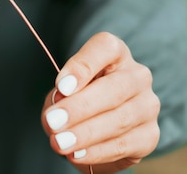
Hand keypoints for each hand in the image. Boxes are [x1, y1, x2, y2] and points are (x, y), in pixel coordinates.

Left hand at [41, 32, 159, 173]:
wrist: (96, 122)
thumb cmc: (77, 95)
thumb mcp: (64, 87)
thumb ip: (61, 92)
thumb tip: (61, 102)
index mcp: (115, 52)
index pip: (105, 48)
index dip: (82, 66)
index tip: (61, 86)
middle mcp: (137, 75)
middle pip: (113, 88)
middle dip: (79, 108)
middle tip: (53, 121)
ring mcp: (147, 105)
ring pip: (119, 119)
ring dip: (86, 133)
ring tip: (60, 142)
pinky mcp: (149, 135)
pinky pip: (124, 144)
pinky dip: (97, 151)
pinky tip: (77, 154)